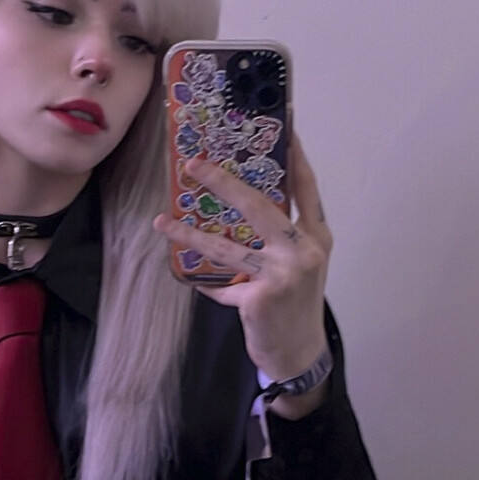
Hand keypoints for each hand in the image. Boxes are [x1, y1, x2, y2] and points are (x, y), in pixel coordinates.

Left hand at [153, 131, 333, 378]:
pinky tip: (186, 276)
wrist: (300, 354)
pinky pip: (221, 284)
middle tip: (194, 164)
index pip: (305, 188)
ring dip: (190, 233)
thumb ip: (278, 237)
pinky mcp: (261, 297)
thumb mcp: (298, 264)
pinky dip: (205, 283)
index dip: (295, 156)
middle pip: (259, 205)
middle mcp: (304, 250)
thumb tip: (237, 205)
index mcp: (316, 236)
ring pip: (227, 246)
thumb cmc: (295, 305)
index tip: (283, 125)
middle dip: (223, 182)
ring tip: (162, 221)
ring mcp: (283, 274)